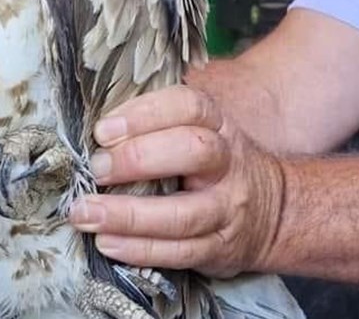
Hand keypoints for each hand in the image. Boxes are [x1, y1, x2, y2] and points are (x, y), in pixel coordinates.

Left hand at [66, 85, 285, 277]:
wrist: (271, 212)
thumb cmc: (214, 166)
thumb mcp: (200, 133)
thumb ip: (156, 125)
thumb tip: (94, 130)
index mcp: (217, 125)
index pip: (189, 107)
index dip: (145, 114)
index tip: (103, 130)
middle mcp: (227, 163)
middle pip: (192, 152)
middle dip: (138, 159)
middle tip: (96, 169)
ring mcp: (226, 208)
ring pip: (182, 213)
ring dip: (128, 215)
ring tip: (86, 214)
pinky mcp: (219, 248)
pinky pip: (179, 252)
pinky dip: (139, 249)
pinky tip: (107, 242)